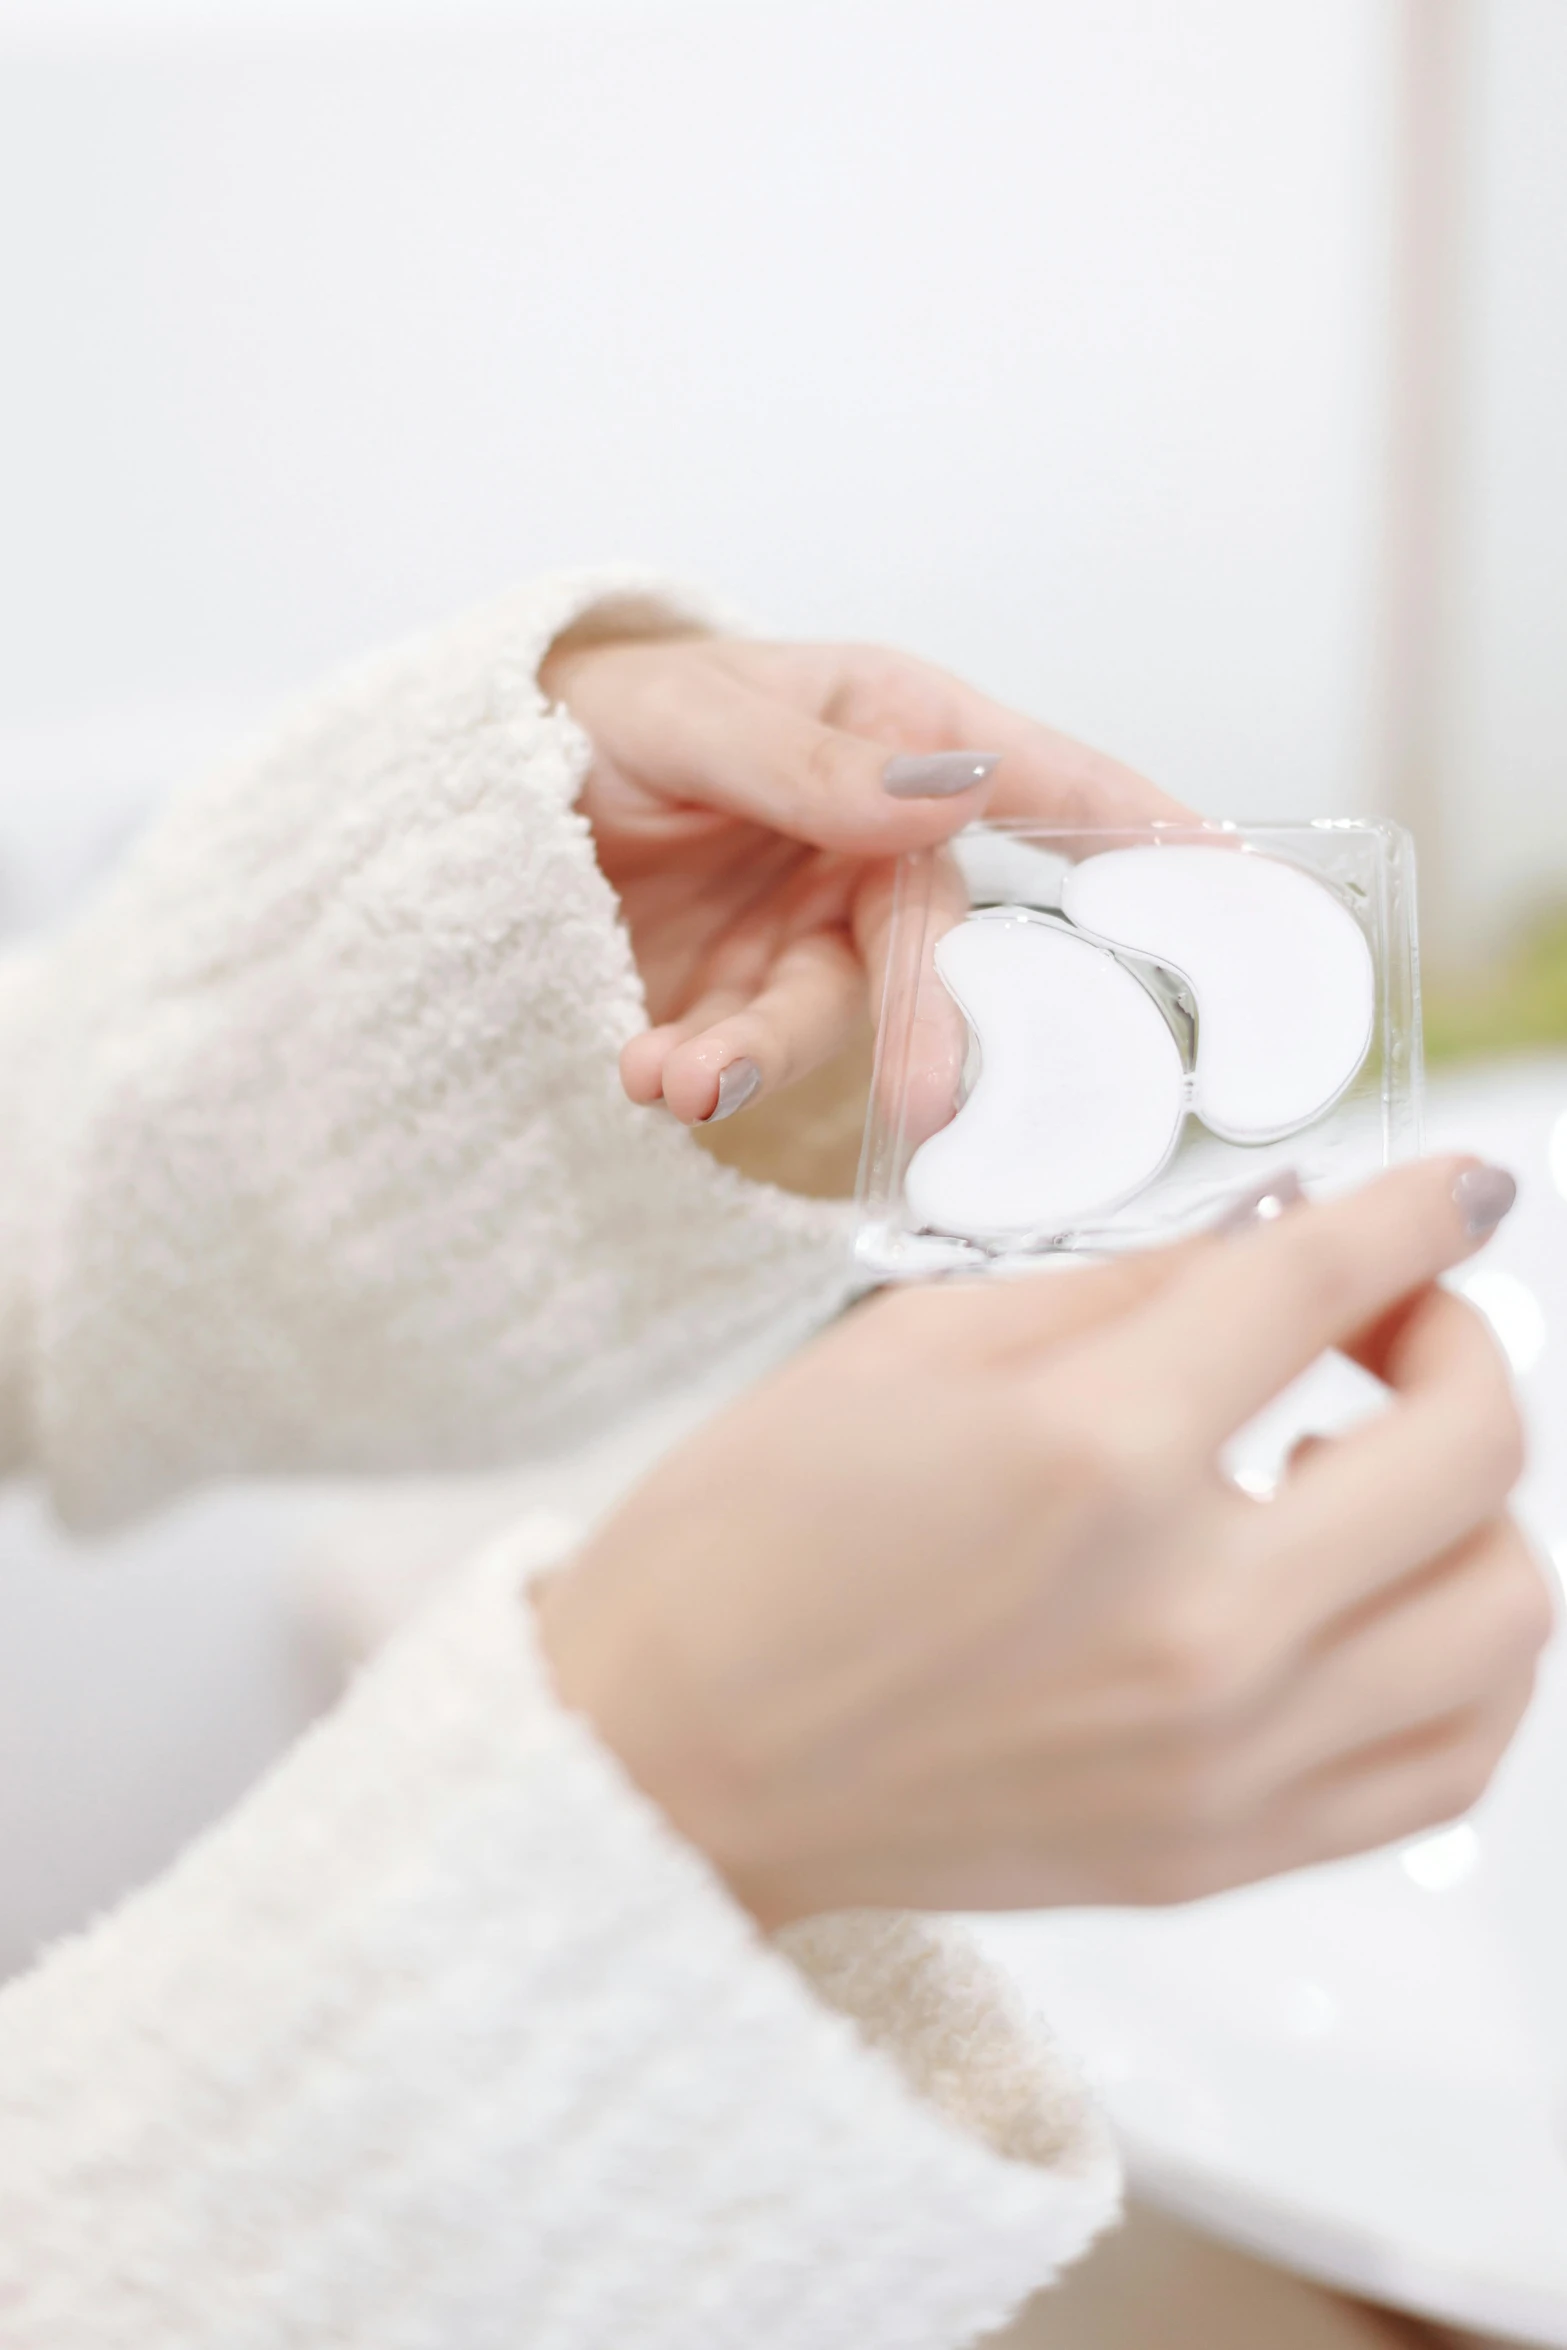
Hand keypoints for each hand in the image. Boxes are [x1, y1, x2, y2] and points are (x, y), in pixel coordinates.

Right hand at [535, 1159, 1549, 1924]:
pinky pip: (1452, 1761)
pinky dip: (1468, 1656)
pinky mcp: (1222, 1851)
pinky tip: (1391, 1598)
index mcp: (1092, 1452)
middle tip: (1391, 1314)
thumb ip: (1128, 1287)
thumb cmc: (747, 1543)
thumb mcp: (913, 1345)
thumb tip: (1285, 1240)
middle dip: (1459, 1335)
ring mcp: (1224, 1756)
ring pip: (1503, 1610)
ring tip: (1377, 1469)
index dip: (1421, 1210)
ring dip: (1479, 1502)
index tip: (1460, 1189)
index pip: (1331, 1283)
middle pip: (1470, 1445)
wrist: (665, 1759)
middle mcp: (1192, 1614)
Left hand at [543, 631, 1191, 1123]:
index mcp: (886, 735)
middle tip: (924, 1099)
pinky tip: (640, 1074)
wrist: (462, 796)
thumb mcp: (690, 715)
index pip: (1034, 777)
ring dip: (763, 1059)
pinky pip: (743, 1057)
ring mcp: (804, 930)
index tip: (1230, 867)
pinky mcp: (733, 1001)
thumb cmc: (590, 713)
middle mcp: (866, 843)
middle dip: (926, 1021)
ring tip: (679, 1081)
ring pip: (832, 1019)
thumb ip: (812, 761)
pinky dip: (695, 1077)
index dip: (1135, 823)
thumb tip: (956, 788)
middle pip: (934, 941)